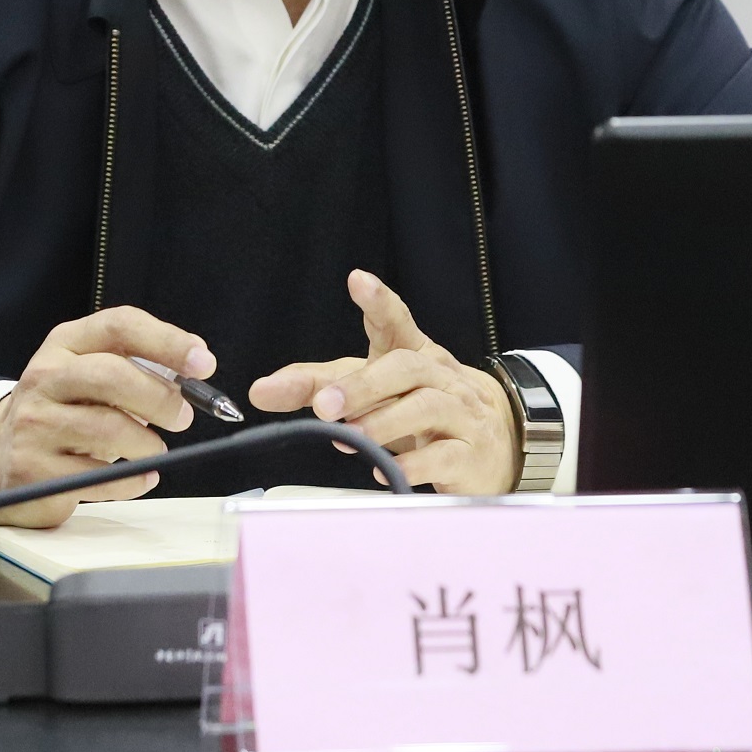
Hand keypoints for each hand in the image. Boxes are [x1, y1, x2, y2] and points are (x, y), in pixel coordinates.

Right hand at [0, 307, 215, 527]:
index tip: (203, 363)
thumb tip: (196, 372)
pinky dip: (131, 480)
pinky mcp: (33, 470)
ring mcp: (35, 423)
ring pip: (107, 429)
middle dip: (160, 398)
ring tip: (154, 450)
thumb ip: (138, 365)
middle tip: (182, 417)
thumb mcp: (91, 373)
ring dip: (147, 445)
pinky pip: (98, 478)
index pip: (119, 326)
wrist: (1, 452)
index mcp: (66, 344)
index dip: (167, 342)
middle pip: (113, 376)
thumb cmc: (66, 408)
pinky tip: (139, 476)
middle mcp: (45, 377)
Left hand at [246, 270, 516, 493]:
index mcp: (412, 353)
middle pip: (405, 367)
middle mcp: (439, 377)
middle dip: (364, 385)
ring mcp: (460, 414)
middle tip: (325, 405)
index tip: (358, 281)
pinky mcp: (469, 454)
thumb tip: (260, 391)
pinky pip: (444, 456)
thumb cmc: (420, 407)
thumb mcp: (369, 390)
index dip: (379, 301)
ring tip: (352, 438)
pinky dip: (414, 463)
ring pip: (427, 407)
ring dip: (385, 422)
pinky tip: (387, 470)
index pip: (396, 321)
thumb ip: (316, 386)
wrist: (491, 443)